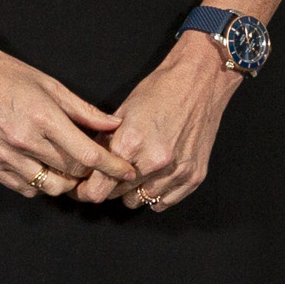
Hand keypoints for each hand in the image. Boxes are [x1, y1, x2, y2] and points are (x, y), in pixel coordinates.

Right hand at [0, 34, 138, 198]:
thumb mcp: (49, 84)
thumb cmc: (6, 73)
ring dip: (65, 182)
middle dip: (90, 173)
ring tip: (70, 170)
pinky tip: (42, 168)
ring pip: (49, 187)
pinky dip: (39, 183)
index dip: (111, 166)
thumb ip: (83, 109)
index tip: (126, 170)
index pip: (87, 155)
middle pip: (71, 173)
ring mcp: (4, 157)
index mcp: (43, 118)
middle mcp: (24, 142)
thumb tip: (113, 124)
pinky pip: (25, 188)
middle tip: (96, 166)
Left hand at [73, 31, 241, 211]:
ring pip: (140, 201)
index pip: (99, 188)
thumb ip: (105, 142)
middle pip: (118, 196)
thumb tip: (88, 165)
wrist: (199, 81)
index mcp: (131, 143)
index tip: (86, 188)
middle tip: (113, 172)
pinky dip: (156, 193)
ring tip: (136, 171)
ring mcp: (176, 172)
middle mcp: (154, 162)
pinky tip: (155, 176)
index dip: (88, 189)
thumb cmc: (159, 90)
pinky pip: (164, 202)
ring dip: (133, 191)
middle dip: (111, 186)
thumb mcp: (123, 111)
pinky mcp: (194, 177)